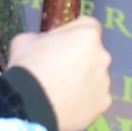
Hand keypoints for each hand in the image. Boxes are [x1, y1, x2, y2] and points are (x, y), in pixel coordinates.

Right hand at [7, 16, 111, 130]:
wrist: (30, 105)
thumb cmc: (28, 67)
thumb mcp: (27, 39)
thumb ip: (45, 38)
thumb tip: (48, 44)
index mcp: (87, 36)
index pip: (89, 25)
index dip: (74, 32)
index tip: (63, 41)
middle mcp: (102, 58)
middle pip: (94, 54)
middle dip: (80, 58)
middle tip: (59, 68)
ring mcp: (105, 82)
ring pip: (95, 77)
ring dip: (83, 80)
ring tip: (62, 90)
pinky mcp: (104, 103)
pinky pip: (95, 98)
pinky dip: (85, 99)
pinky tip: (68, 103)